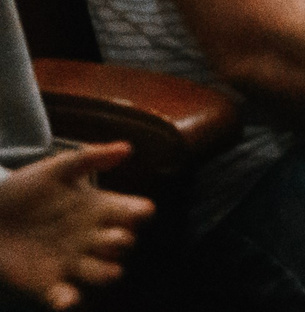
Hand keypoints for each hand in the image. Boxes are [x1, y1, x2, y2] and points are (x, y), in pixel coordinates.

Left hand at [0, 140, 153, 310]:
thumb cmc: (24, 189)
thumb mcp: (56, 168)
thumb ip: (90, 157)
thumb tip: (127, 148)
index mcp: (98, 208)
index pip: (133, 212)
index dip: (139, 213)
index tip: (139, 211)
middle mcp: (92, 236)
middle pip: (123, 243)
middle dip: (123, 242)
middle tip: (114, 237)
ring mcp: (72, 261)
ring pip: (103, 272)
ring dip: (107, 273)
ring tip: (108, 270)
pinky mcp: (49, 283)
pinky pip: (65, 296)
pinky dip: (68, 301)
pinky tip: (67, 299)